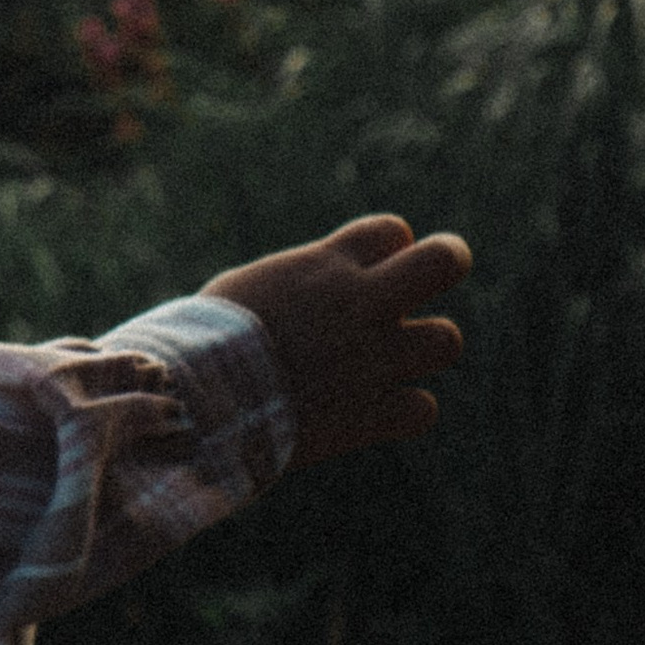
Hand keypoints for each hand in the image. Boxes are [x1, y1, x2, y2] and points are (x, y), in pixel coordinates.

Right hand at [202, 215, 470, 470]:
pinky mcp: (370, 414)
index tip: (369, 267)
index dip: (388, 247)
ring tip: (390, 360)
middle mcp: (361, 305)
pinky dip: (403, 411)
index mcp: (326, 265)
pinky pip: (423, 408)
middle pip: (443, 261)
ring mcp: (373, 359)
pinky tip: (374, 412)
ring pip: (445, 340)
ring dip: (423, 347)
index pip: (391, 231)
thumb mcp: (247, 290)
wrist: (199, 399)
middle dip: (446, 261)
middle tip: (438, 270)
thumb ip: (295, 285)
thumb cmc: (202, 340)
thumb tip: (306, 297)